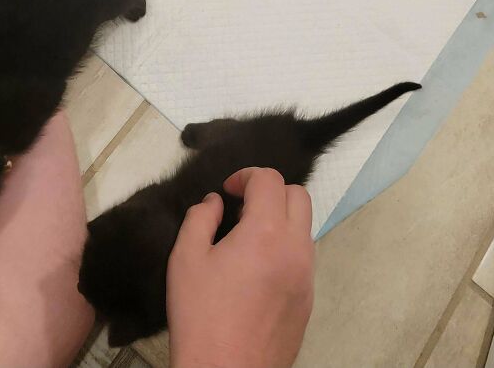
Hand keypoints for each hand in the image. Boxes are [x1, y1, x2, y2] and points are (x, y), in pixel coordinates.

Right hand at [167, 167, 314, 367]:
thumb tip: (215, 203)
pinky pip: (304, 258)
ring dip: (281, 219)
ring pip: (305, 227)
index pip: (270, 180)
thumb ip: (199, 218)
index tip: (227, 191)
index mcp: (267, 233)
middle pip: (298, 196)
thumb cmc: (202, 316)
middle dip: (270, 191)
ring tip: (248, 239)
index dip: (246, 176)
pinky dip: (286, 248)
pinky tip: (258, 269)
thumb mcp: (185, 259)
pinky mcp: (308, 302)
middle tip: (241, 208)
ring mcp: (307, 277)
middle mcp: (296, 250)